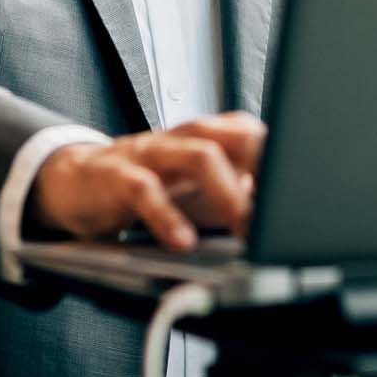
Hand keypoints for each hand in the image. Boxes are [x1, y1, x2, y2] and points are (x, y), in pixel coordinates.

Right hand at [29, 112, 265, 250]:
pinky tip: (182, 242)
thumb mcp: (195, 194)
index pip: (255, 135)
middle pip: (236, 136)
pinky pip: (145, 189)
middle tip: (282, 215)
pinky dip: (167, 217)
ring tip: (244, 228)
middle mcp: (183, 137)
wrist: (72, 181)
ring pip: (198, 155)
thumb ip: (236, 199)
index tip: (303, 197)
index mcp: (206, 137)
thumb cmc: (146, 187)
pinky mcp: (116, 175)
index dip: (281, 161)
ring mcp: (150, 152)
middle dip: (265, 171)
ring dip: (228, 193)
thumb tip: (284, 224)